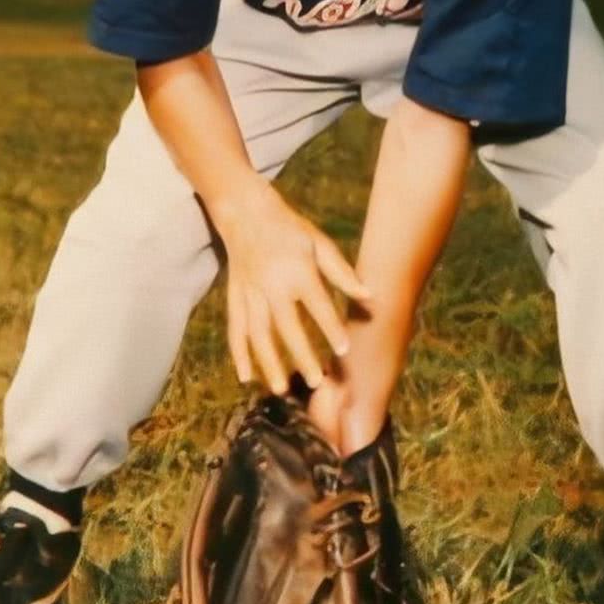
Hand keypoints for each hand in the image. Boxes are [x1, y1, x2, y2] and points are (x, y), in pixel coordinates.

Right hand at [213, 180, 371, 392]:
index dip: (331, 328)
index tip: (344, 351)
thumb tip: (368, 295)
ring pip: (258, 334)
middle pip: (287, 327)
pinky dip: (238, 353)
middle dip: (301, 356)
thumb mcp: (320, 244)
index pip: (317, 305)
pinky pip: (235, 328)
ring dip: (268, 363)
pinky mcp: (235, 296)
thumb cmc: (291, 230)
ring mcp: (250, 292)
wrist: (246, 213)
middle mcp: (271, 284)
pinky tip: (245, 377)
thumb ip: (342, 272)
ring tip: (280, 390)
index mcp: (297, 270)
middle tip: (316, 381)